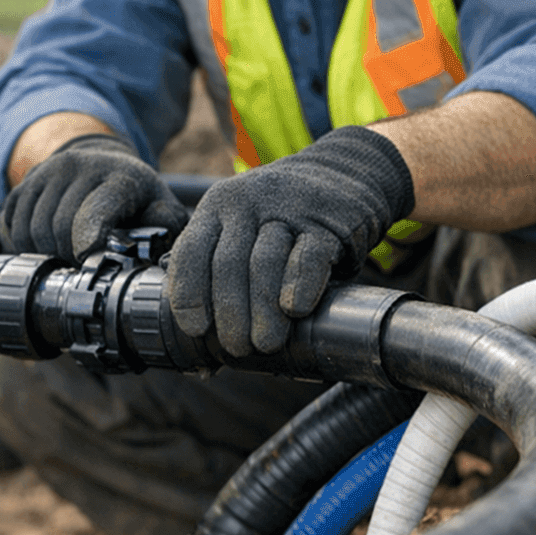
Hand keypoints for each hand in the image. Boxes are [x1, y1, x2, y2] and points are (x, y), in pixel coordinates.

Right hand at [0, 134, 188, 262]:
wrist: (102, 162)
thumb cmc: (134, 196)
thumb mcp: (161, 207)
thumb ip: (165, 226)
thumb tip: (160, 246)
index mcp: (118, 177)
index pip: (94, 213)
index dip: (88, 246)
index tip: (89, 264)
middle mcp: (79, 167)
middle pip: (57, 228)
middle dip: (66, 257)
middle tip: (80, 266)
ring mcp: (47, 171)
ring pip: (30, 229)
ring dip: (43, 254)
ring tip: (64, 257)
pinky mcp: (25, 181)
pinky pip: (11, 223)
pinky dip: (21, 245)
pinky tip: (43, 248)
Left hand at [166, 125, 414, 356]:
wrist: (347, 174)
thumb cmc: (286, 221)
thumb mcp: (245, 232)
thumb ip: (222, 278)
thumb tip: (203, 360)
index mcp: (217, 207)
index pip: (191, 251)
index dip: (188, 294)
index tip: (196, 330)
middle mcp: (247, 202)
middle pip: (228, 263)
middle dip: (229, 312)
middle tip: (237, 348)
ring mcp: (287, 207)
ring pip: (265, 261)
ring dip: (262, 309)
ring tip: (265, 343)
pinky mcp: (327, 219)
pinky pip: (308, 255)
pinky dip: (299, 285)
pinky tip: (295, 310)